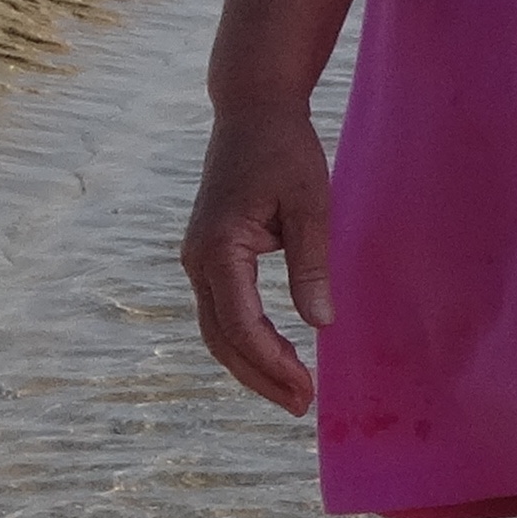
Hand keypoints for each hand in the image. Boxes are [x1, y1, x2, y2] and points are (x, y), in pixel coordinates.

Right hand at [182, 99, 334, 414]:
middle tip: (301, 406)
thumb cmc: (285, 151)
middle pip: (222, 338)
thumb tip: (319, 324)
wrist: (252, 111)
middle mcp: (197, 260)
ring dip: (251, 365)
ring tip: (291, 393)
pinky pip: (222, 311)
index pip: (242, 324)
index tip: (306, 389)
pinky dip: (246, 340)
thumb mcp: (310, 205)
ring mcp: (198, 260)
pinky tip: (276, 357)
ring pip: (218, 330)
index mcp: (218, 249)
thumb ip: (311, 264)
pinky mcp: (208, 257)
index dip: (273, 362)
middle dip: (260, 377)